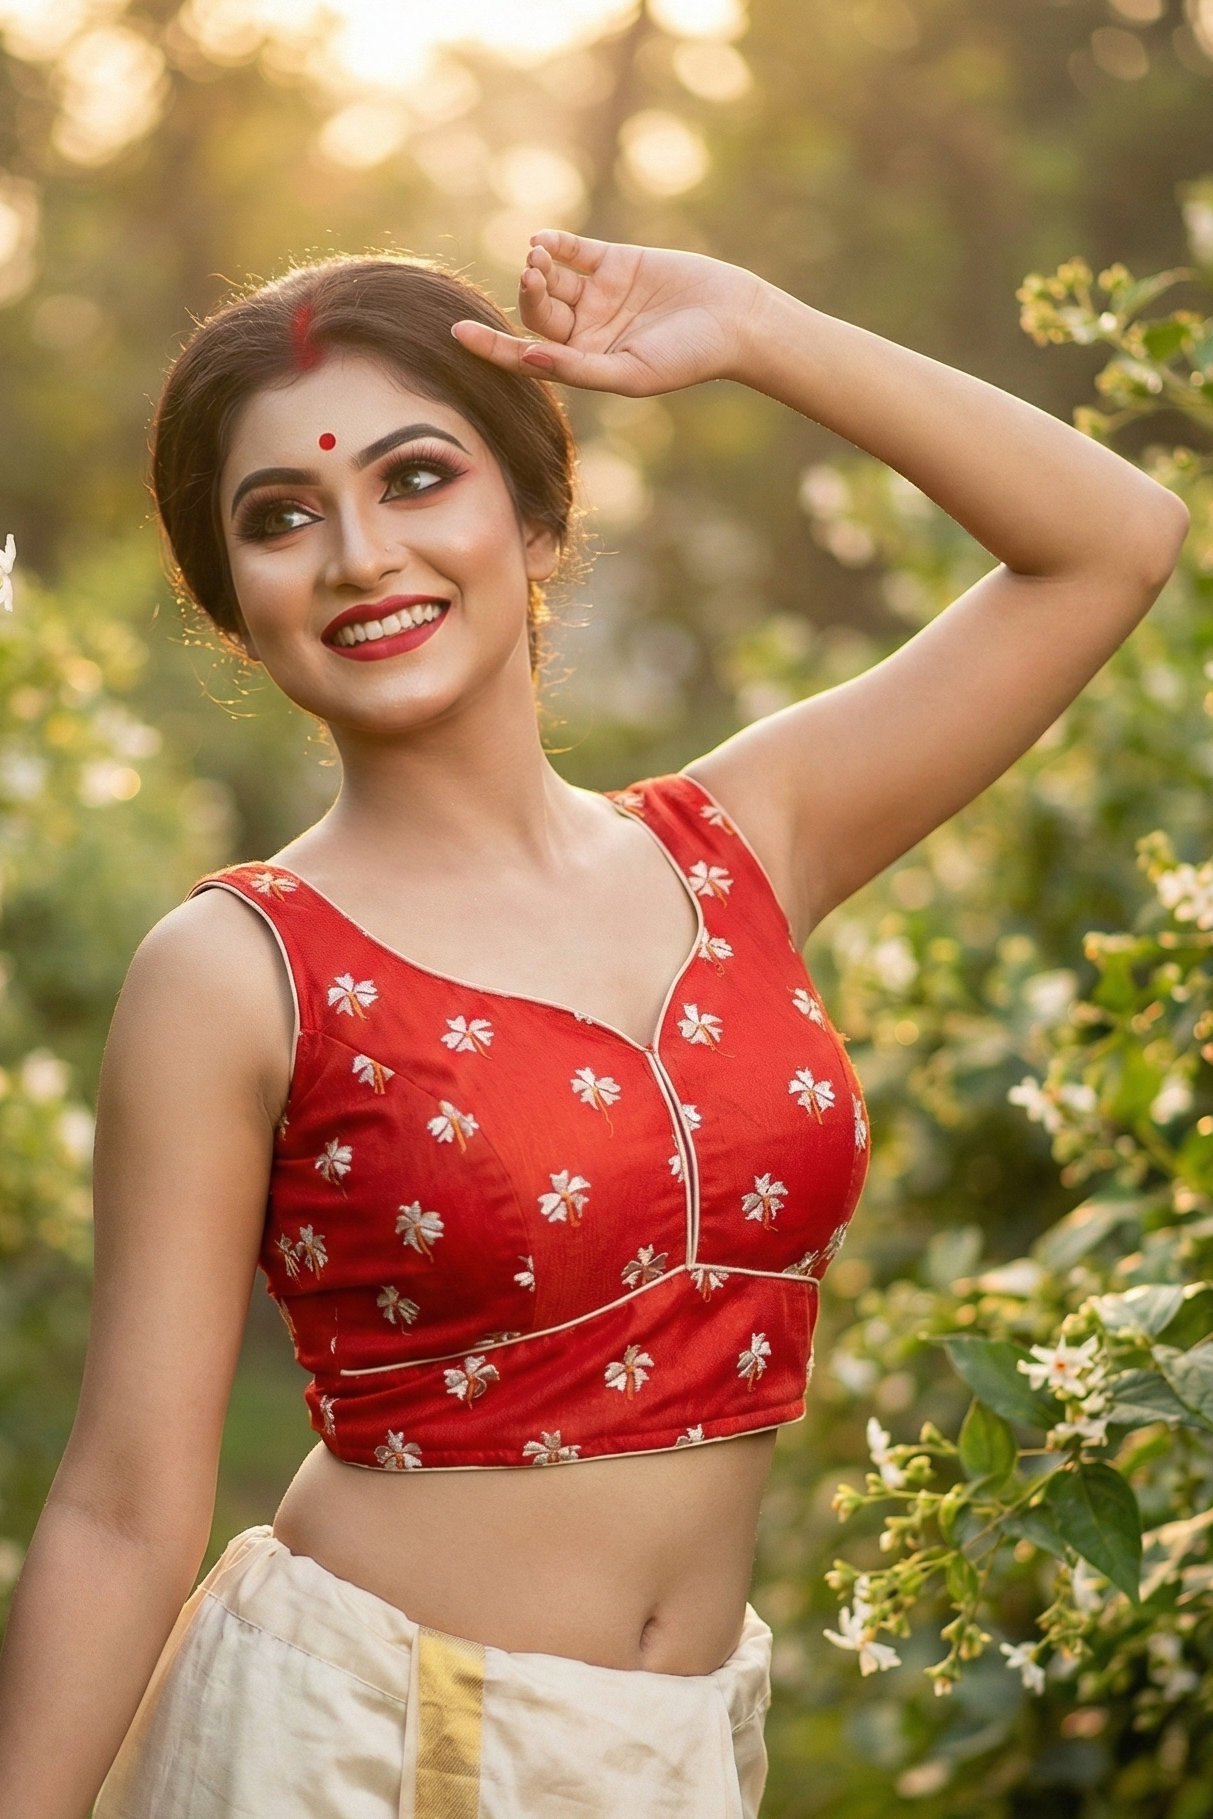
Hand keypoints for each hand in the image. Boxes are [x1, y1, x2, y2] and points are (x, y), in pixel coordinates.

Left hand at [451, 230, 764, 395]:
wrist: (733, 320)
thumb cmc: (686, 358)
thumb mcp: (629, 373)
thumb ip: (577, 368)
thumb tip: (526, 356)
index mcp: (584, 365)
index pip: (526, 357)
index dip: (491, 347)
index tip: (457, 334)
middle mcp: (586, 332)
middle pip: (536, 314)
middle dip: (527, 296)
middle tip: (533, 277)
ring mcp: (599, 295)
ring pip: (551, 281)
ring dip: (538, 269)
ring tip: (538, 259)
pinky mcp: (614, 262)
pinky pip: (572, 251)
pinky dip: (554, 245)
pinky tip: (542, 242)